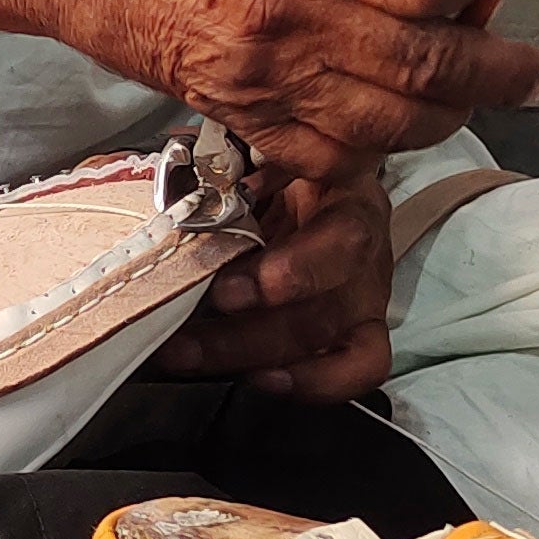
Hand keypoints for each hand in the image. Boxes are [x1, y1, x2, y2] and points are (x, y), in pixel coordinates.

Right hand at [22, 0, 538, 192]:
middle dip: (498, 70)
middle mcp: (288, 8)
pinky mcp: (233, 109)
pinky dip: (372, 150)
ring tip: (473, 96)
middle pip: (427, 66)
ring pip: (387, 125)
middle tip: (532, 70)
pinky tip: (391, 123)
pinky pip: (324, 157)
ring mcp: (260, 70)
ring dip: (446, 116)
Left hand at [150, 168, 397, 400]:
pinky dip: (309, 384)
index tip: (226, 290)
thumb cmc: (283, 167)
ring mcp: (366, 298)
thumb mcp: (263, 154)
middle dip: (243, 335)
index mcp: (349, 197)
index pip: (343, 241)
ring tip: (188, 357)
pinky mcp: (361, 331)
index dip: (291, 274)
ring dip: (247, 357)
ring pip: (323, 344)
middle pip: (321, 311)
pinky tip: (255, 380)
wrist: (314, 179)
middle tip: (181, 341)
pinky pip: (355, 370)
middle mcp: (366, 254)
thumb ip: (232, 173)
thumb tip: (172, 198)